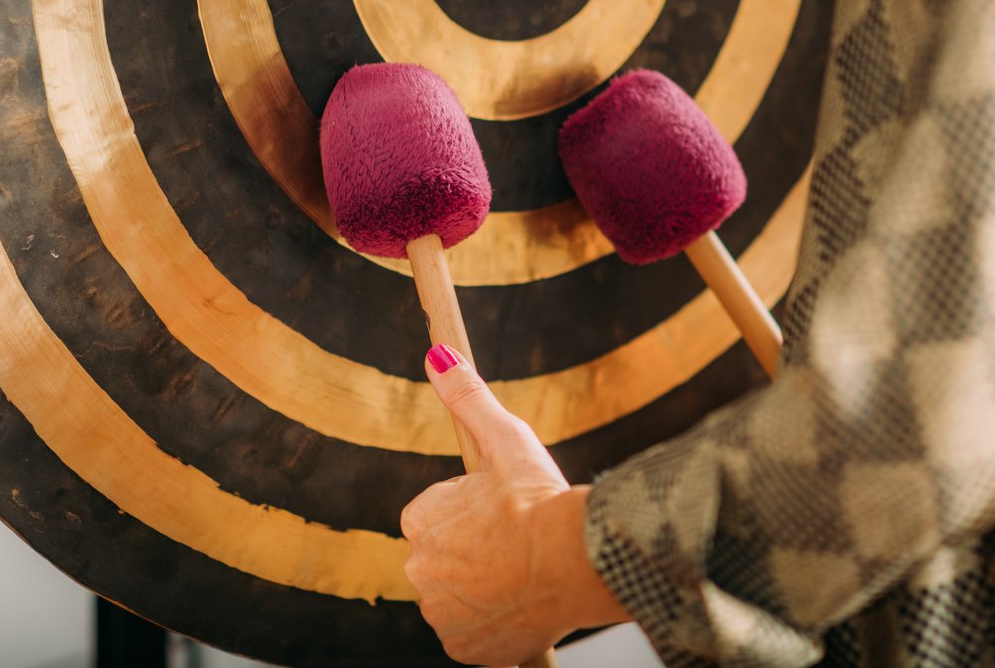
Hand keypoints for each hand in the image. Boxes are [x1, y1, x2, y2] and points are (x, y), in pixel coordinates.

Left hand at [402, 345, 629, 665]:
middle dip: (479, 551)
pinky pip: (475, 635)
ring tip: (525, 571)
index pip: (439, 515)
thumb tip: (437, 355)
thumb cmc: (539, 499)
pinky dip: (496, 624)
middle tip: (519, 541)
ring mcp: (442, 614)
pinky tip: (522, 603)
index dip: (476, 510)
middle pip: (449, 558)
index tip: (506, 510)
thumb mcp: (505, 437)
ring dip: (487, 587)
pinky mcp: (465, 649)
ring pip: (463, 596)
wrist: (575, 562)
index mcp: (420, 520)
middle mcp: (419, 571)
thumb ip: (467, 397)